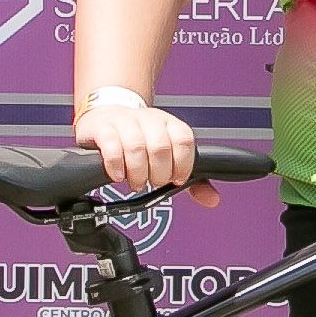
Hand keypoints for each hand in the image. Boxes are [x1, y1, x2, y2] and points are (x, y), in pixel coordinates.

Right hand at [74, 97, 195, 191]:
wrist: (107, 117)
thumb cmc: (141, 140)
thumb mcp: (169, 157)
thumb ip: (193, 180)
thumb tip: (212, 199)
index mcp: (170, 124)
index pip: (184, 140)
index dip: (182, 165)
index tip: (176, 179)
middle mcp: (149, 119)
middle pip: (160, 147)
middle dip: (158, 174)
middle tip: (152, 182)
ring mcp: (125, 121)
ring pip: (136, 147)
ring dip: (137, 172)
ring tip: (135, 182)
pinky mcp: (103, 127)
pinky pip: (111, 144)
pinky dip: (116, 164)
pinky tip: (117, 175)